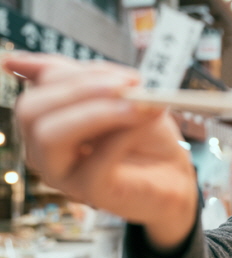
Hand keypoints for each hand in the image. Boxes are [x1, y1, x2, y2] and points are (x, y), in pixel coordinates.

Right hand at [3, 53, 197, 248]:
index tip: (131, 77)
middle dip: (81, 88)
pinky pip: (96, 160)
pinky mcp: (89, 192)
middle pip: (30, 109)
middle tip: (130, 84)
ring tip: (138, 106)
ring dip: (98, 111)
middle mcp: (45, 149)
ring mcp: (63, 174)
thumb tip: (23, 60)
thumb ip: (88, 78)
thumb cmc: (147, 137)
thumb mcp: (121, 98)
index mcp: (48, 120)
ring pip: (50, 135)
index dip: (84, 72)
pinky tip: (147, 122)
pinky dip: (124, 135)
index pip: (41, 85)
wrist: (176, 175)